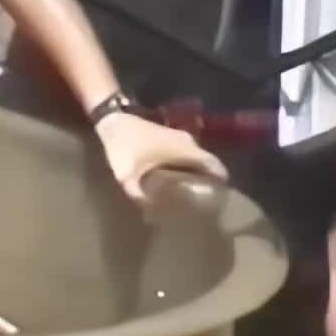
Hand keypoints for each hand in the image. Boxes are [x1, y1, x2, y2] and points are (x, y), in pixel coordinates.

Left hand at [93, 112, 228, 205]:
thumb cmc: (124, 145)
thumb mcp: (127, 174)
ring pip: (196, 158)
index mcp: (185, 150)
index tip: (221, 196)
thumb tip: (149, 214)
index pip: (215, 165)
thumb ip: (138, 195)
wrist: (113, 120)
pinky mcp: (171, 137)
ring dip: (198, 172)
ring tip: (194, 192)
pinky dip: (187, 165)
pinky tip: (178, 178)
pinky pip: (187, 154)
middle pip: (207, 163)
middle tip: (206, 199)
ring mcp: (180, 137)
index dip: (221, 180)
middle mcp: (188, 142)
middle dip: (209, 180)